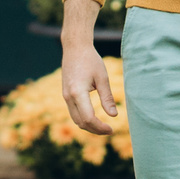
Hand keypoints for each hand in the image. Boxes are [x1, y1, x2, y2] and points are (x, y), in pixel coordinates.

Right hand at [58, 0, 117, 136]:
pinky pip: (73, 113)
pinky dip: (83, 119)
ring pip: (75, 120)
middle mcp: (68, 97)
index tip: (111, 129)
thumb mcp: (102, 78)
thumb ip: (107, 98)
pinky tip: (94, 118)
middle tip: (109, 130)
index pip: (88, 118)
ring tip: (103, 126)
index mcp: (78, 93)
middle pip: (81, 123)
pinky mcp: (65, 95)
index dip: (100, 127)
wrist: (74, 48)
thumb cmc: (90, 60)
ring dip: (89, 126)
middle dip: (95, 130)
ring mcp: (65, 96)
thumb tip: (114, 116)